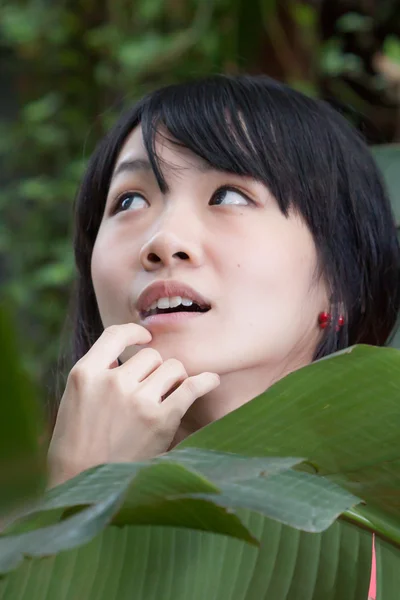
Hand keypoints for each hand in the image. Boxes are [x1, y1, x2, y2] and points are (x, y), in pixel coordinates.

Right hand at [47, 323, 219, 487]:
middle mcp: (112, 382)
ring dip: (174, 379)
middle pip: (151, 355)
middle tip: (150, 389)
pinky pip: (192, 386)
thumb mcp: (76, 398)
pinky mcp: (161, 420)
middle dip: (154, 369)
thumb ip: (101, 372)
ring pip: (172, 368)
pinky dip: (205, 381)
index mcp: (85, 373)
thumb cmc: (79, 442)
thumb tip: (137, 347)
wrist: (82, 485)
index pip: (116, 334)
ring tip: (168, 395)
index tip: (146, 338)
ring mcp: (137, 400)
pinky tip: (211, 380)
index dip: (135, 332)